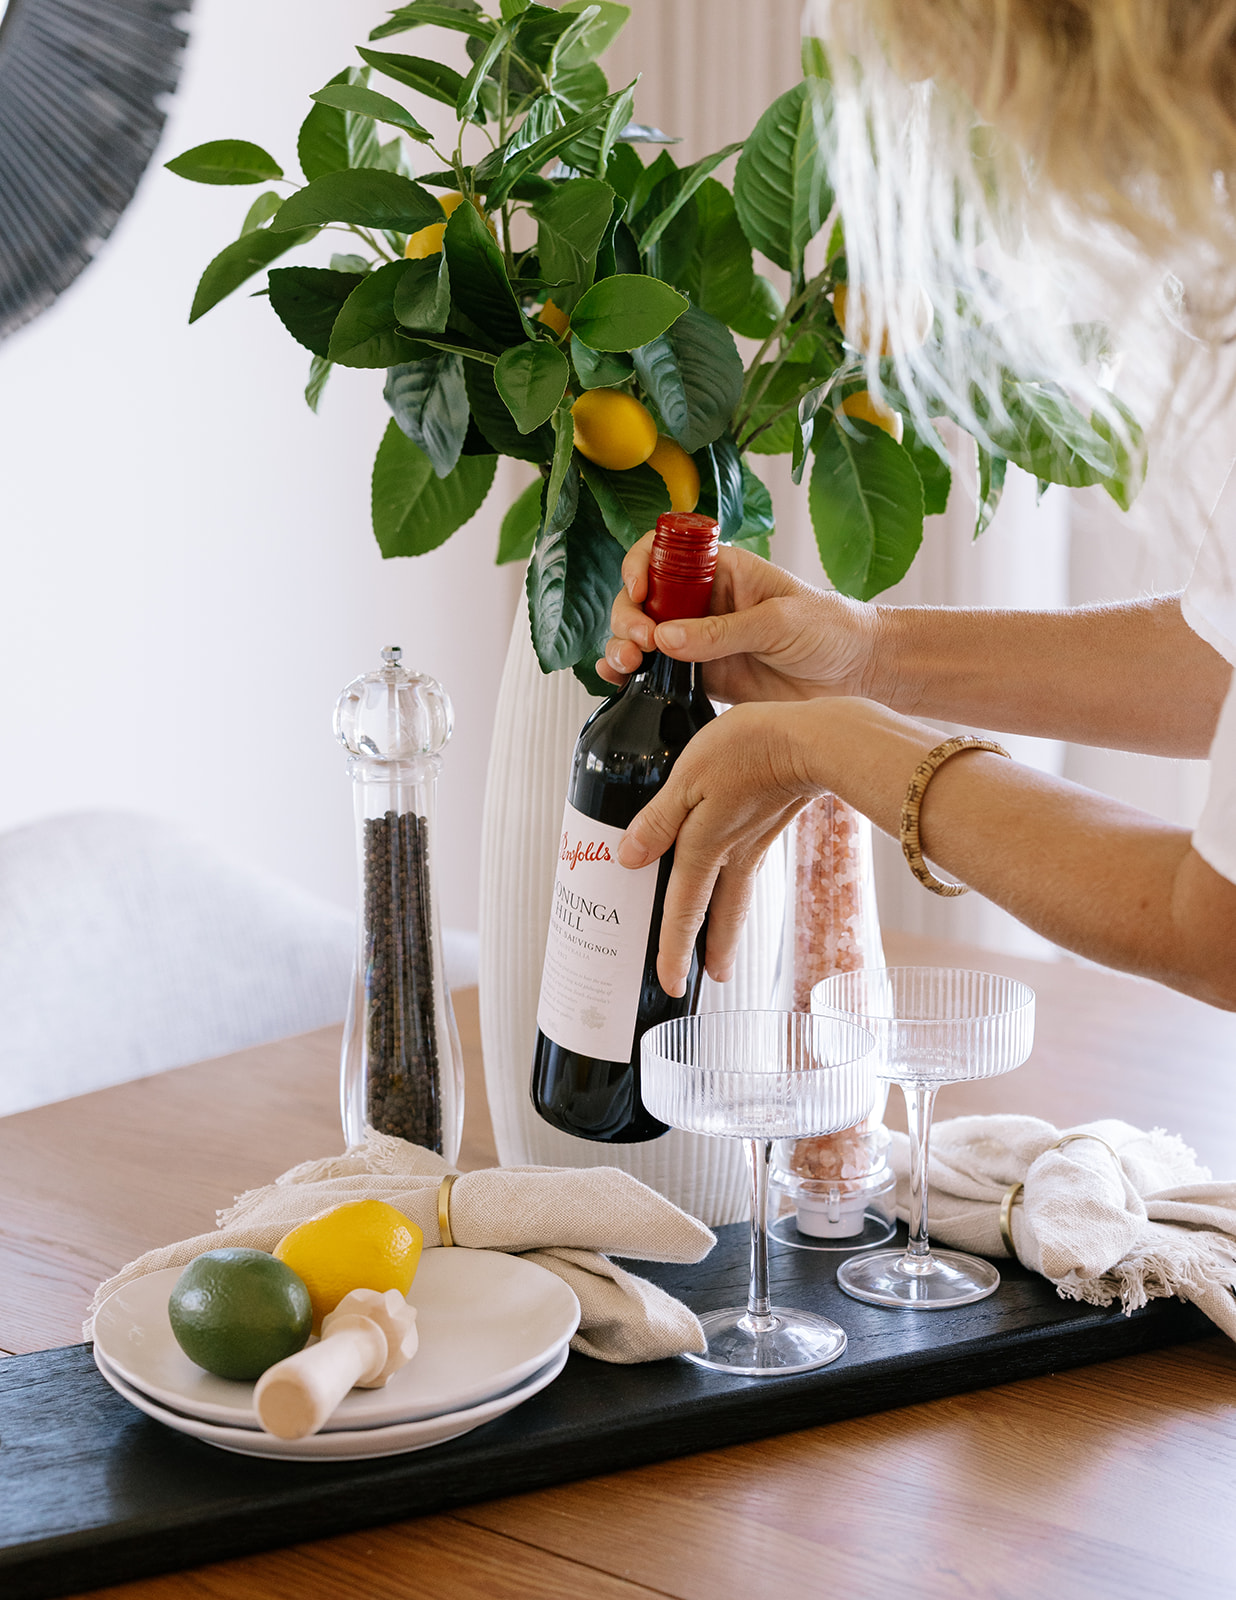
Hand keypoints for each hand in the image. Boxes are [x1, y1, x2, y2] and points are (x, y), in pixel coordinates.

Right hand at [598, 534, 877, 705]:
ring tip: (626, 665)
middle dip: (629, 617)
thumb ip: (723, 632)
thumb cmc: (831, 629)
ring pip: (643, 638)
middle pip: (644, 599)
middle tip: (642, 642)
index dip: (640, 566)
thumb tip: (666, 637)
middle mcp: (703, 602)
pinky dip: (633, 678)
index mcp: (721, 569)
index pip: (664, 554)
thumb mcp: (780, 622)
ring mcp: (700, 640)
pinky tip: (620, 683)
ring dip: (623, 647)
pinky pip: (658, 675)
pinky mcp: (703, 677)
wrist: (858, 674)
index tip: (638, 591)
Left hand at [616, 701, 826, 993]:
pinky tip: (740, 872)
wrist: (812, 738)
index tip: (672, 985)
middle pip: (722, 915)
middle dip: (714, 950)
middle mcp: (736, 854)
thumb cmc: (748, 751)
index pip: (685, 912)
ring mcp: (757, 839)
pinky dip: (741, 885)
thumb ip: (657, 819)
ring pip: (739, 894)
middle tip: (713, 979)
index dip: (675, 951)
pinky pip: (750, 866)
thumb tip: (628, 857)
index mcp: (707, 850)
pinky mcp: (772, 819)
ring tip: (725, 945)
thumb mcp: (687, 779)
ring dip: (729, 925)